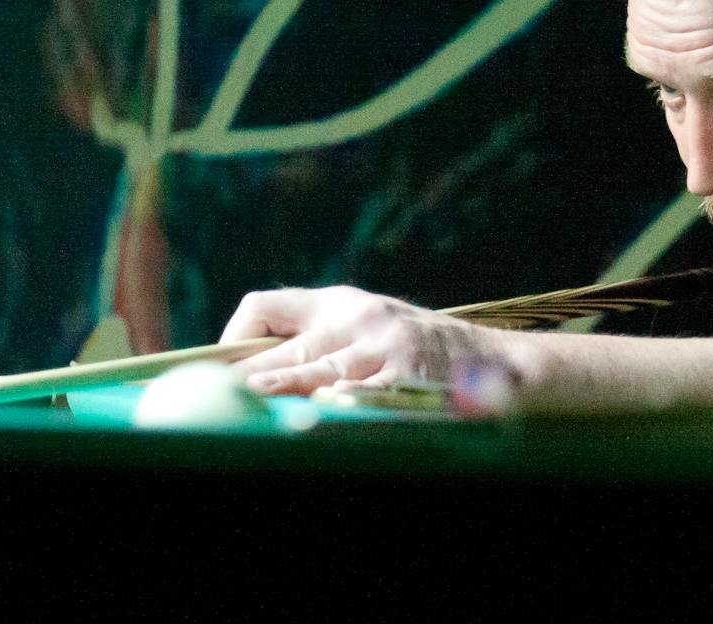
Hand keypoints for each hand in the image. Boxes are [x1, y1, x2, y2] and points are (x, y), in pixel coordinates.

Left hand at [221, 285, 517, 396]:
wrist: (497, 362)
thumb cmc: (419, 353)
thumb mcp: (369, 329)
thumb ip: (319, 342)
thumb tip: (249, 373)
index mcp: (340, 304)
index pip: (268, 305)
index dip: (236, 335)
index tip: (221, 369)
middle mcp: (360, 318)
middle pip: (291, 348)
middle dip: (251, 374)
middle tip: (216, 393)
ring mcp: (388, 347)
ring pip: (323, 373)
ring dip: (285, 389)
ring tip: (250, 399)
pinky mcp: (414, 376)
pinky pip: (372, 394)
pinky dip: (347, 402)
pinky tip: (326, 409)